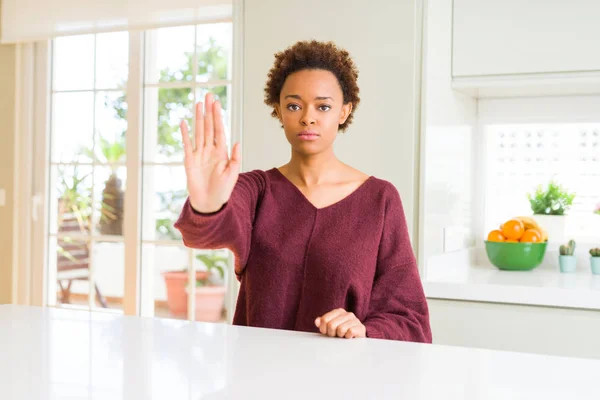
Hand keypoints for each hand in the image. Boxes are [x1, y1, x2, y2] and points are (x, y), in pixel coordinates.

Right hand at [180, 93, 240, 212]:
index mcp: (222, 152)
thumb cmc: (223, 190)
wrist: (209, 203)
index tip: (217, 103)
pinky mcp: (189, 161)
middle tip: (209, 96)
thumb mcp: (232, 174)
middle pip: (208, 127)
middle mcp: (210, 150)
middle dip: (209, 112)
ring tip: (198, 104)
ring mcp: (199, 154)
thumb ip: (235, 158)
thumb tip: (237, 141)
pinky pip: (187, 145)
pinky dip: (185, 134)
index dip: (218, 116)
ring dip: (198, 118)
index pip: (219, 130)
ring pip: (199, 132)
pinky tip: (184, 122)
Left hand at [315, 309, 365, 338]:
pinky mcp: (361, 327)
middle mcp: (347, 314)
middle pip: (331, 325)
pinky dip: (348, 337)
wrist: (356, 341)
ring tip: (343, 336)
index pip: (325, 319)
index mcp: (339, 312)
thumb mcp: (329, 328)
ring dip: (340, 336)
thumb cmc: (341, 334)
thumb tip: (317, 321)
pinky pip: (349, 332)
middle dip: (331, 333)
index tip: (327, 333)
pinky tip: (349, 337)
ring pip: (340, 329)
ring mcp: (355, 320)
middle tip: (336, 336)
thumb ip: (322, 323)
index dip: (323, 329)